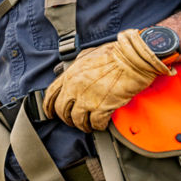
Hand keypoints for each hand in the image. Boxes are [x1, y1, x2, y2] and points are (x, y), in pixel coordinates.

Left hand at [43, 29, 173, 131]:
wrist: (132, 58)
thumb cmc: (114, 54)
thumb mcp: (87, 55)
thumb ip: (75, 65)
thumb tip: (70, 69)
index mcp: (69, 75)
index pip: (51, 95)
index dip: (48, 106)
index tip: (49, 112)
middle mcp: (74, 88)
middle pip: (62, 110)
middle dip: (65, 118)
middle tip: (71, 121)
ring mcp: (87, 99)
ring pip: (76, 120)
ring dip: (82, 125)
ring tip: (87, 125)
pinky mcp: (102, 107)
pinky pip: (95, 123)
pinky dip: (97, 126)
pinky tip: (100, 125)